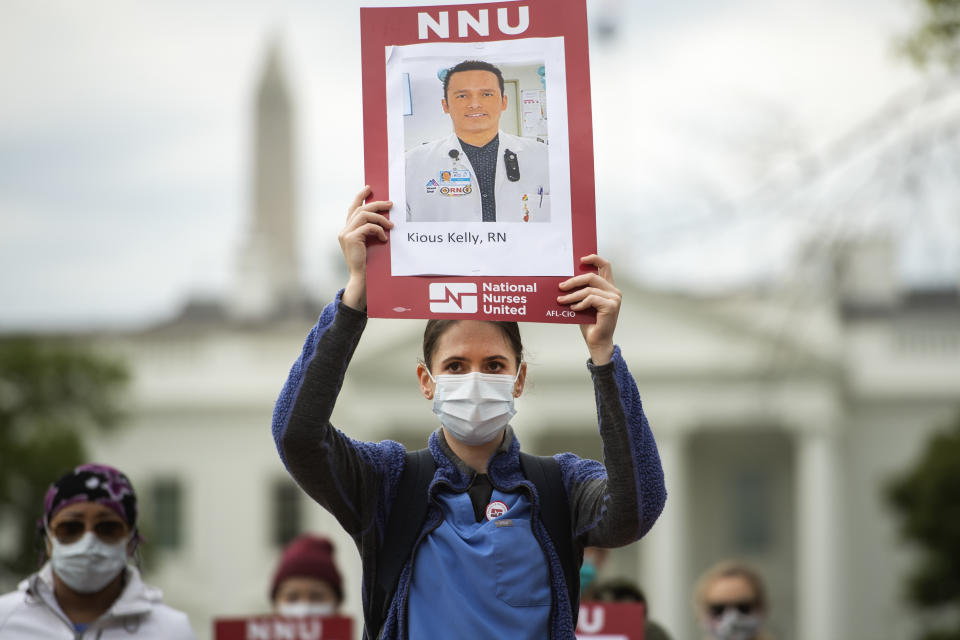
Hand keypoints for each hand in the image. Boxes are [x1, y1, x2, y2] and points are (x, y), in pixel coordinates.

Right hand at [338, 186, 392, 309]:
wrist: (360, 277)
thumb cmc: (367, 262)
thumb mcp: (368, 243)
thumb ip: (369, 230)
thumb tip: (383, 217)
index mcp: (347, 229)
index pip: (353, 208)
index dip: (360, 197)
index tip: (369, 189)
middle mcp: (344, 230)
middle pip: (361, 209)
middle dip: (377, 204)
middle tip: (390, 204)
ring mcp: (346, 234)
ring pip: (365, 216)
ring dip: (381, 218)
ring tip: (391, 225)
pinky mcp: (351, 238)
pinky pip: (368, 227)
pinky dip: (379, 230)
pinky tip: (384, 238)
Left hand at [557, 255, 619, 364]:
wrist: (596, 342)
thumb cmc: (589, 323)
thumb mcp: (584, 303)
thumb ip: (581, 291)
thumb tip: (565, 281)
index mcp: (608, 288)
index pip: (605, 266)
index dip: (594, 258)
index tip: (581, 259)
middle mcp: (614, 291)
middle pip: (592, 277)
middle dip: (574, 281)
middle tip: (561, 287)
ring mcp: (614, 298)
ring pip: (589, 289)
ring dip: (572, 295)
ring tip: (562, 300)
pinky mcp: (611, 306)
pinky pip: (590, 299)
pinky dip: (579, 304)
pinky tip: (573, 309)